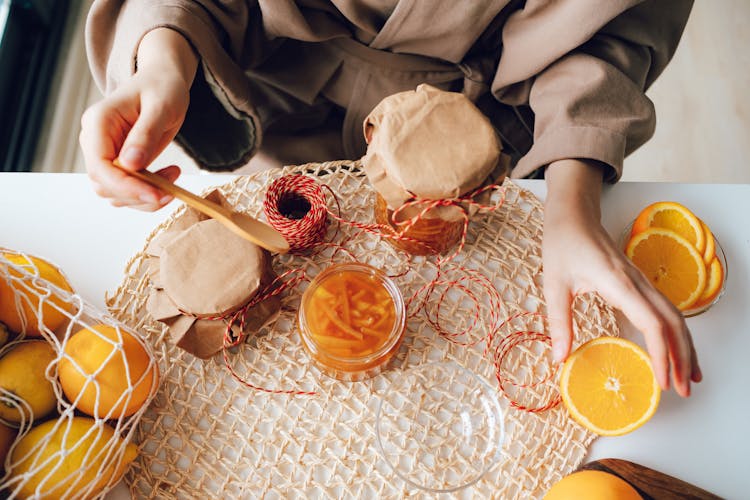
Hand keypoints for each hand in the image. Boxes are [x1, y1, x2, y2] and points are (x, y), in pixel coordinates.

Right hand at [79, 28, 197, 210]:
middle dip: (138, 195)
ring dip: (144, 197)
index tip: (156, 195)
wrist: (162, 81)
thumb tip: (130, 164)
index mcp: (98, 122)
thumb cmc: (162, 87)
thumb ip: (145, 134)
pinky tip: (167, 177)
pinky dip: (146, 193)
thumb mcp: (161, 107)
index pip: (100, 167)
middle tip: (172, 190)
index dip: (126, 187)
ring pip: (114, 192)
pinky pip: (125, 189)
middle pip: (105, 184)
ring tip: (173, 178)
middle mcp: (94, 139)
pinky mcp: (116, 162)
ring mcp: (103, 152)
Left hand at [542, 159, 701, 396]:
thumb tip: (560, 358)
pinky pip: (666, 310)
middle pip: (674, 323)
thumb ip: (559, 322)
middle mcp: (638, 283)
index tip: (662, 381)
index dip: (661, 353)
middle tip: (683, 390)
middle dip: (683, 358)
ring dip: (685, 347)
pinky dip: (676, 334)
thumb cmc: (563, 245)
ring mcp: (642, 282)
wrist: (574, 215)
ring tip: (689, 378)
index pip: (652, 323)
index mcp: (619, 284)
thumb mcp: (554, 284)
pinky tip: (674, 351)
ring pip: (675, 317)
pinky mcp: (639, 283)